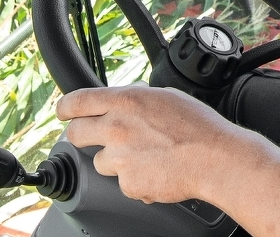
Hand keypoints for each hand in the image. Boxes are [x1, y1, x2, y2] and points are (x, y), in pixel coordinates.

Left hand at [57, 86, 274, 204]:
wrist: (216, 159)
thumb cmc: (199, 127)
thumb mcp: (166, 97)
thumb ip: (137, 98)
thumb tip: (127, 99)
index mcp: (125, 102)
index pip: (77, 101)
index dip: (66, 108)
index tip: (64, 112)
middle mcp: (116, 128)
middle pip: (76, 134)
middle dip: (82, 136)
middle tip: (95, 139)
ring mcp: (120, 158)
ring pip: (101, 162)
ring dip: (116, 161)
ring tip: (146, 157)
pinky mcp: (128, 183)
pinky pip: (124, 183)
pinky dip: (137, 180)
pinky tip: (157, 172)